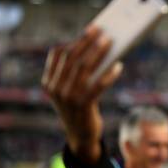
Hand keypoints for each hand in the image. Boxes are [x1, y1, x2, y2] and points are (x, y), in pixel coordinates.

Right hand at [41, 25, 121, 163]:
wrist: (81, 136)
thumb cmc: (80, 108)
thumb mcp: (71, 90)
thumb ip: (76, 73)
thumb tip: (97, 47)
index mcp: (49, 82)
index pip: (58, 54)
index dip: (74, 41)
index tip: (88, 30)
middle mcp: (55, 88)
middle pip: (72, 58)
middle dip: (87, 41)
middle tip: (101, 31)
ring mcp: (68, 97)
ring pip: (85, 68)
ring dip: (99, 52)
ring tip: (110, 42)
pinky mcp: (83, 105)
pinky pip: (98, 85)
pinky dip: (109, 74)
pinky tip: (119, 66)